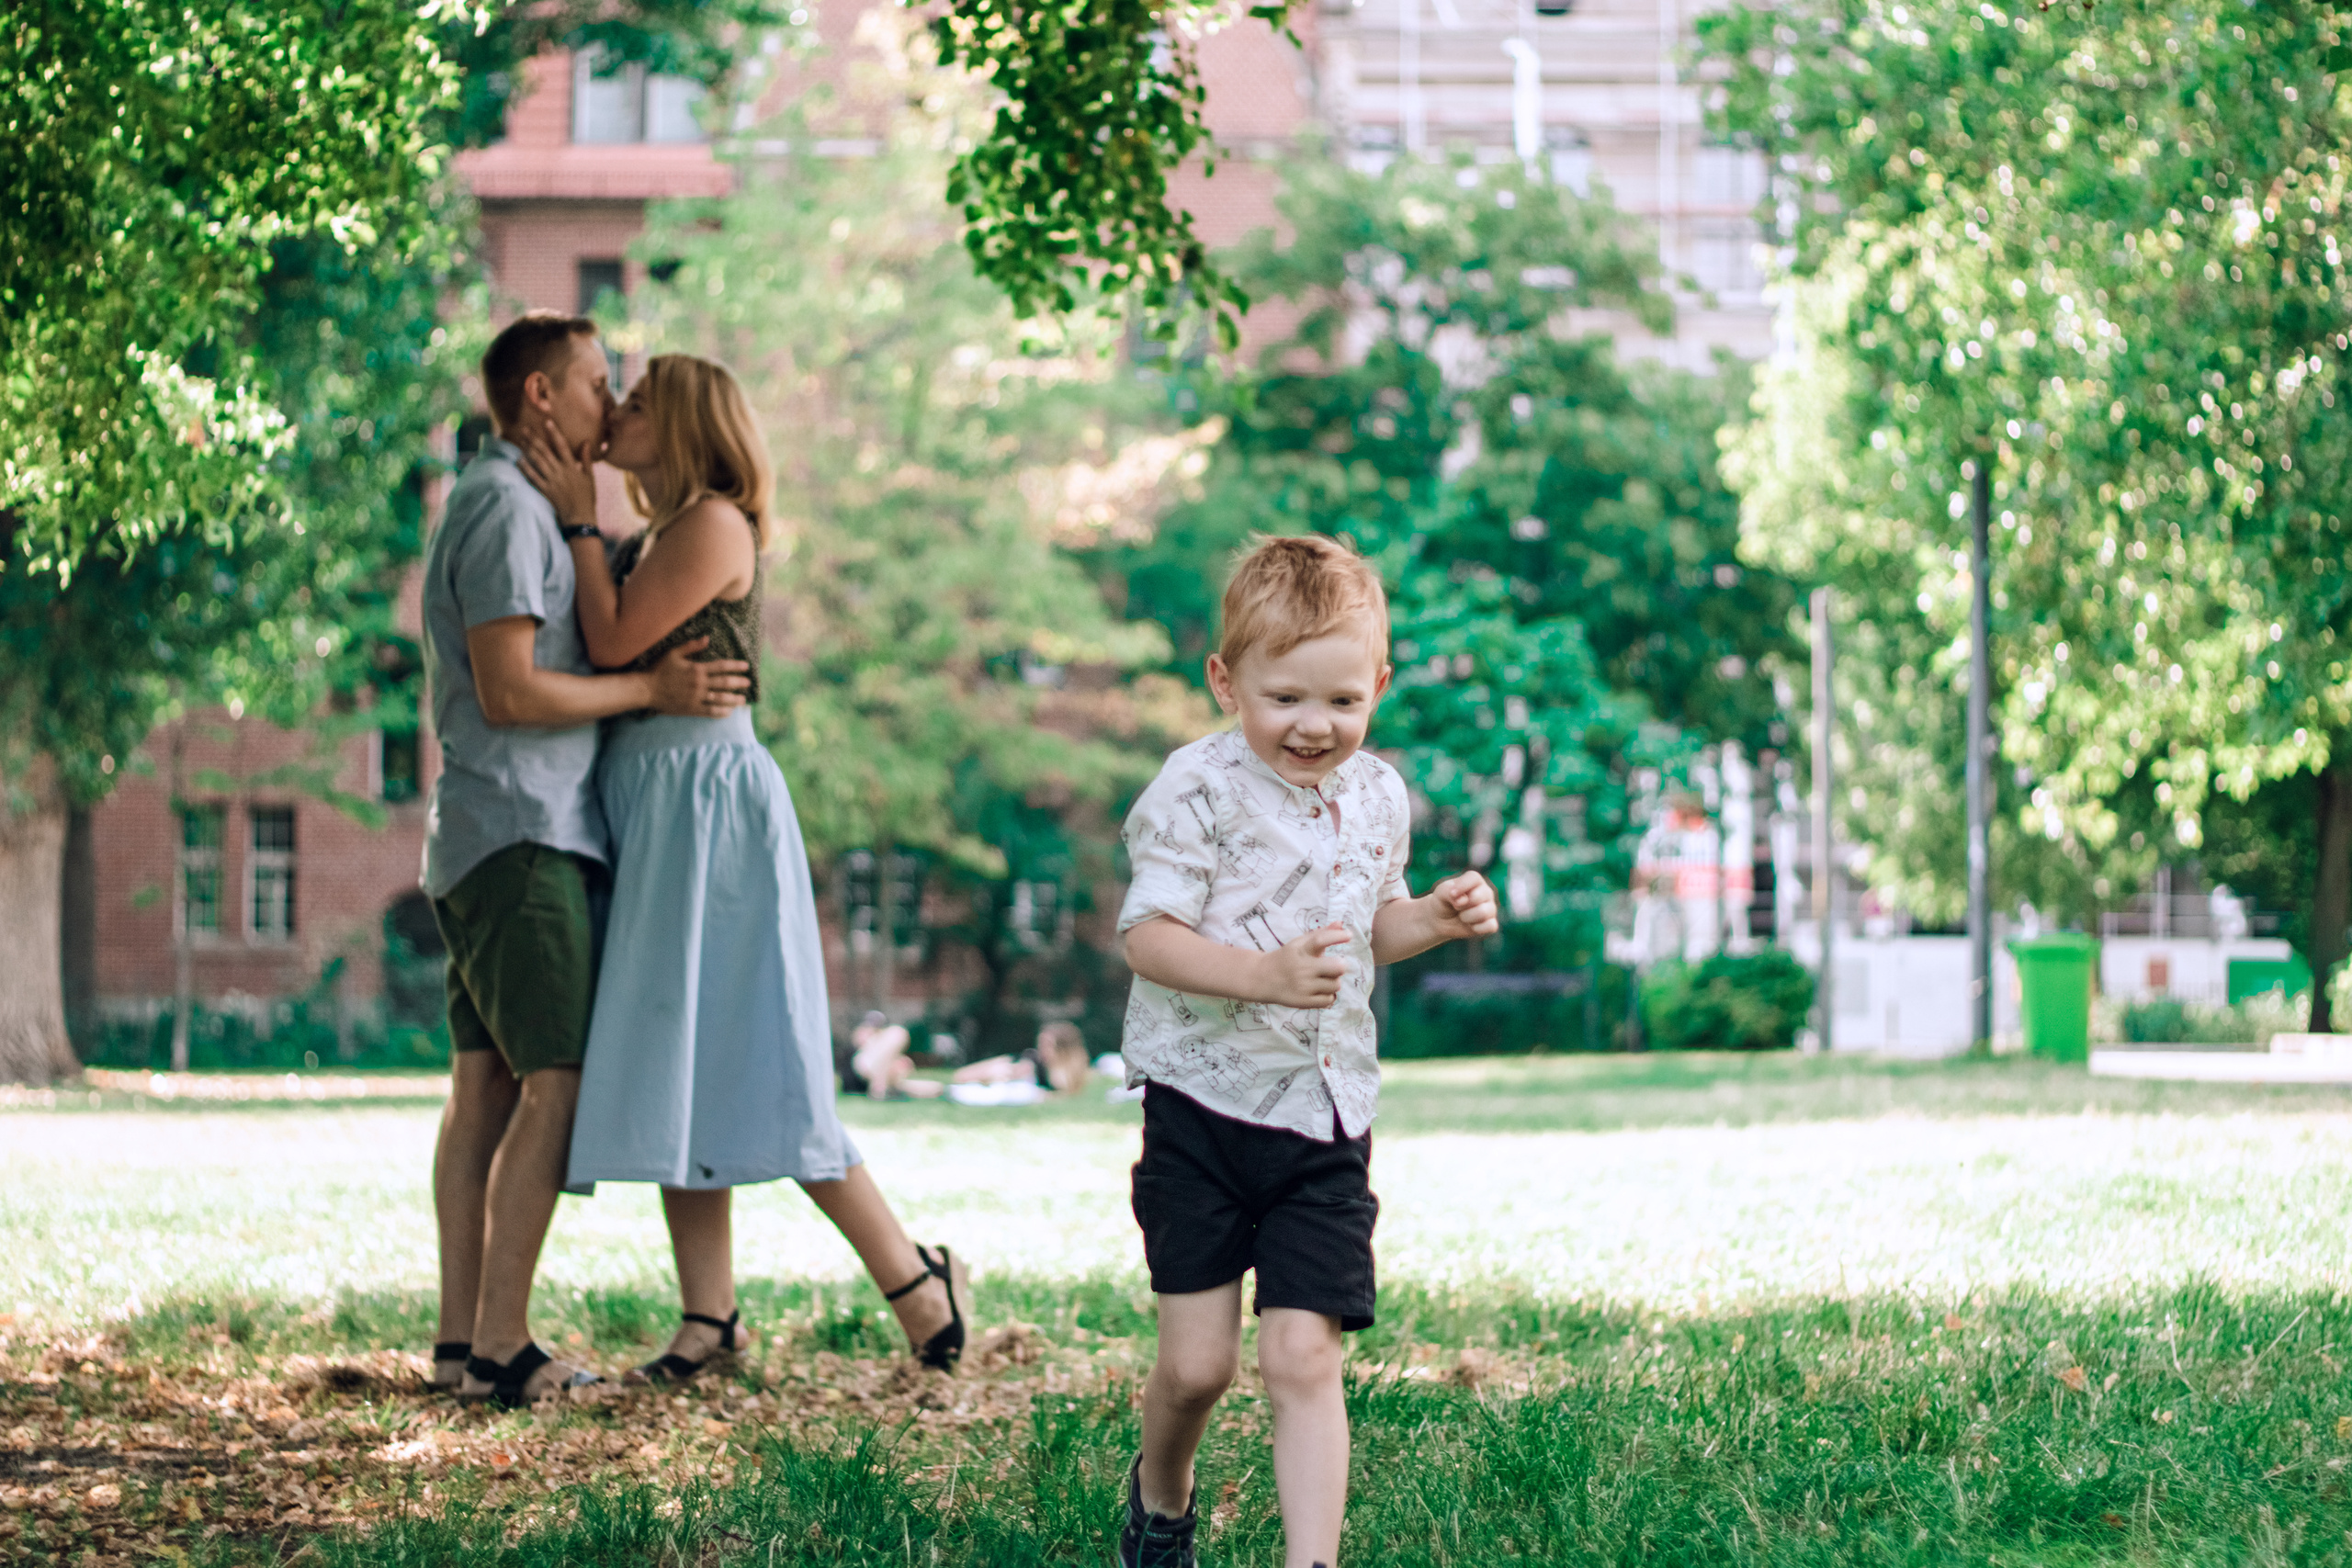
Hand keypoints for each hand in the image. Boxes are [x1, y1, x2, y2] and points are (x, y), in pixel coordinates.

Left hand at [513, 418, 600, 532]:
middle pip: (545, 451)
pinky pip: (533, 477)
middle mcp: (561, 472)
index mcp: (572, 467)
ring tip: (521, 440)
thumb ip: (586, 459)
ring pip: (537, 462)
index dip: (554, 433)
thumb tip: (585, 442)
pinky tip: (519, 460)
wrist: (580, 517)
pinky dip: (525, 469)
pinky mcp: (545, 490)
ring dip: (528, 450)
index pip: (562, 446)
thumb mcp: (590, 477)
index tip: (547, 422)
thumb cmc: (587, 497)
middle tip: (524, 428)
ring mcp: (552, 481)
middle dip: (534, 439)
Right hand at [645, 637, 751, 716]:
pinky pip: (710, 711)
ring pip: (720, 699)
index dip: (735, 666)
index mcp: (696, 669)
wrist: (646, 689)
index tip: (746, 666)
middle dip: (738, 682)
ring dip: (733, 699)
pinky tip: (729, 712)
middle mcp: (699, 683)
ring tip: (742, 700)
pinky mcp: (691, 709)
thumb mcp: (673, 653)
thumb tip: (707, 638)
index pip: (722, 666)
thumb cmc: (659, 669)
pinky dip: (721, 712)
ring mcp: (696, 697)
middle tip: (748, 683)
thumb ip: (691, 646)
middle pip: (724, 683)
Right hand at [1257, 924, 1351, 1009]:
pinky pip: (1329, 999)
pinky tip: (1320, 990)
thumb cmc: (1286, 958)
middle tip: (1335, 966)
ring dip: (1333, 981)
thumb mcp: (1299, 943)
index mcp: (1300, 950)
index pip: (1321, 940)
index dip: (1338, 936)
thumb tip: (1342, 924)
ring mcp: (1303, 986)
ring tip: (1323, 979)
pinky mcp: (1303, 1002)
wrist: (1262, 978)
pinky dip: (1328, 995)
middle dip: (1340, 965)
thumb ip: (1321, 933)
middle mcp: (1302, 968)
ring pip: (1336, 984)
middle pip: (1337, 967)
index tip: (1348, 936)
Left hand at [1425, 872, 1499, 941]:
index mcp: (1475, 880)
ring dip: (1466, 917)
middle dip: (1461, 905)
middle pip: (1477, 897)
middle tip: (1456, 907)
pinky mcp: (1491, 924)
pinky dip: (1476, 928)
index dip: (1462, 886)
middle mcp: (1486, 892)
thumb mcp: (1440, 893)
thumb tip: (1464, 900)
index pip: (1474, 878)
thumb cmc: (1443, 902)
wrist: (1441, 921)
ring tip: (1462, 916)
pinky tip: (1470, 926)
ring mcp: (1491, 908)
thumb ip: (1448, 891)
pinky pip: (1490, 926)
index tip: (1452, 894)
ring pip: (1483, 912)